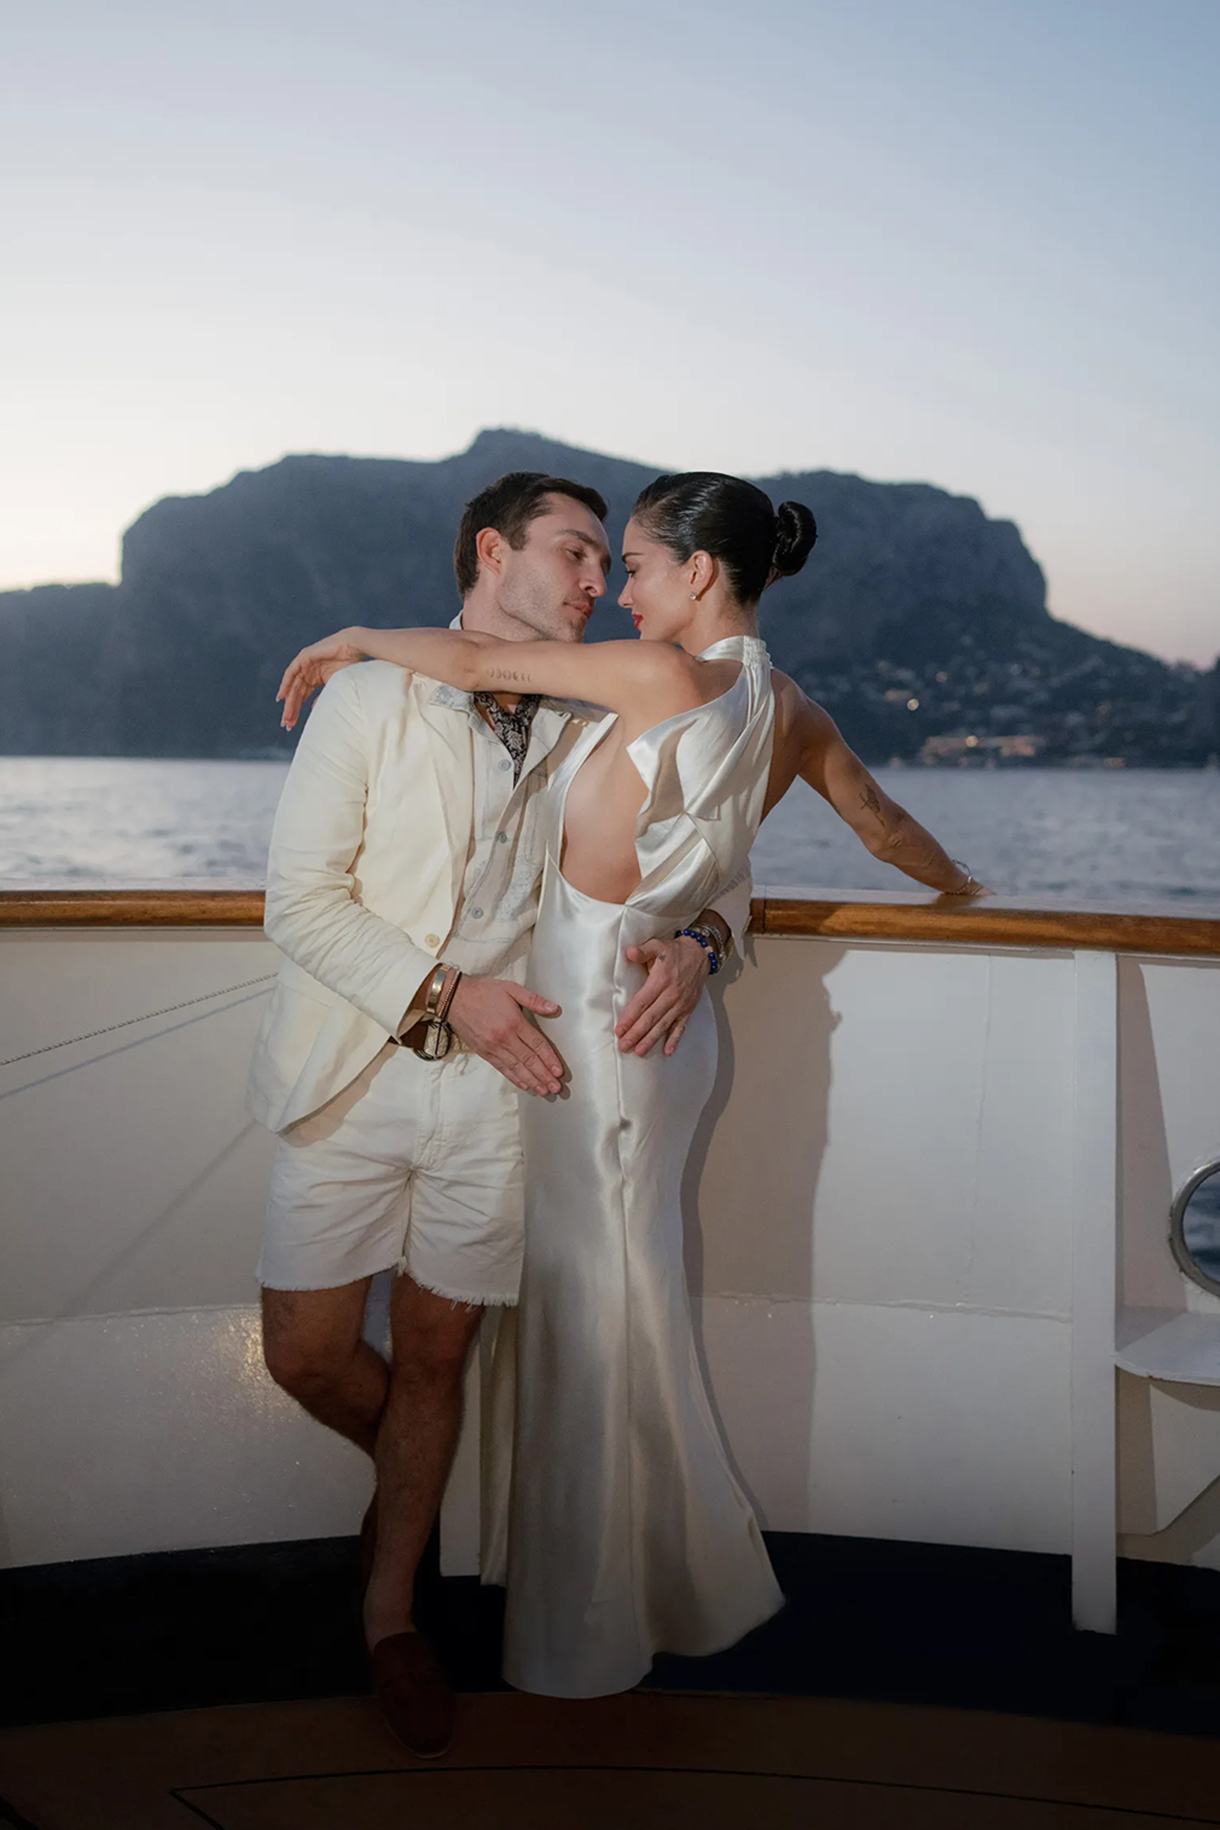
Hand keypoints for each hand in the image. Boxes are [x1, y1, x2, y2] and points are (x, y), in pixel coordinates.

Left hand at [277, 628, 368, 729]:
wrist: (355, 647)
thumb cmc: (352, 664)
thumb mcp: (337, 685)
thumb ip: (324, 696)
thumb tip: (314, 709)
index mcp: (317, 678)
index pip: (303, 697)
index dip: (297, 710)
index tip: (293, 724)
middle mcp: (309, 672)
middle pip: (296, 694)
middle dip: (292, 710)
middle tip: (287, 725)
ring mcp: (306, 664)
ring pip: (293, 686)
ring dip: (289, 701)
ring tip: (286, 716)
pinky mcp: (304, 657)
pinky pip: (291, 673)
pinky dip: (286, 684)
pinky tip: (282, 697)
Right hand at [447, 977, 563, 1095]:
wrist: (453, 998)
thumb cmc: (483, 992)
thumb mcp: (511, 988)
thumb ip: (534, 1000)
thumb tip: (554, 1008)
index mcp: (514, 1022)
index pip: (537, 1045)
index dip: (549, 1059)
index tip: (559, 1071)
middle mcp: (504, 1038)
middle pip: (529, 1060)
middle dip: (544, 1076)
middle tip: (556, 1087)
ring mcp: (493, 1047)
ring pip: (516, 1068)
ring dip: (532, 1081)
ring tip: (544, 1091)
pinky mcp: (484, 1053)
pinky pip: (502, 1069)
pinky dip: (515, 1079)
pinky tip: (525, 1085)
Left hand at [615, 935, 708, 1057]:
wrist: (700, 954)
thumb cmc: (675, 951)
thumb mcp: (657, 945)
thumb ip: (643, 951)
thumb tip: (629, 952)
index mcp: (661, 980)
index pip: (642, 1002)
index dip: (630, 1017)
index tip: (619, 1029)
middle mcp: (671, 995)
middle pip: (651, 1018)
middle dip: (636, 1033)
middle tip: (624, 1046)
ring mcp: (681, 1004)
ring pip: (664, 1025)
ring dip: (651, 1040)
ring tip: (639, 1051)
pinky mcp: (688, 1009)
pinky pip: (681, 1027)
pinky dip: (675, 1039)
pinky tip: (667, 1051)